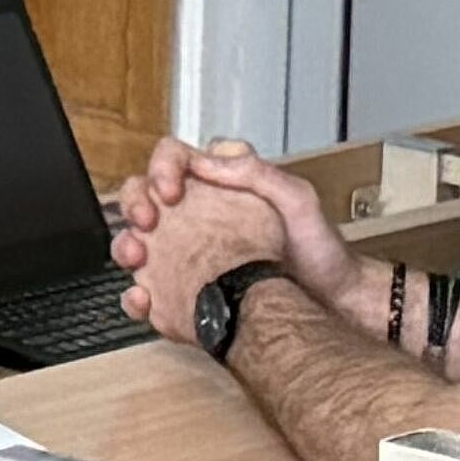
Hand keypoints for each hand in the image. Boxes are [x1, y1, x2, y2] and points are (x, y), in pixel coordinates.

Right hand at [128, 136, 356, 297]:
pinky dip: (139, 294)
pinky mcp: (187, 287)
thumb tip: (205, 160)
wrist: (333, 303)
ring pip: (138, 238)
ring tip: (137, 259)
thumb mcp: (297, 199)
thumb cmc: (321, 250)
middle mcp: (197, 213)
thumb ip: (256, 172)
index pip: (174, 158)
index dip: (161, 168)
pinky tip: (145, 298)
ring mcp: (188, 251)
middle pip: (144, 194)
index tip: (171, 192)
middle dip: (134, 205)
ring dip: (126, 245)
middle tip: (147, 224)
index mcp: (220, 184)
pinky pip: (151, 286)